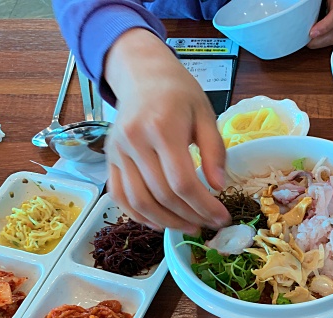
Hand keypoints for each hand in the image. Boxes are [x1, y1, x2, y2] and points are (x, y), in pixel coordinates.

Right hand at [103, 29, 230, 232]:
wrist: (143, 76)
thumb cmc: (179, 94)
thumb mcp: (205, 115)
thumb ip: (214, 150)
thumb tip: (219, 186)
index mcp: (162, 128)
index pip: (182, 181)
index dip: (204, 206)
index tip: (222, 218)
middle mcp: (134, 141)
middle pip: (162, 195)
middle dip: (190, 216)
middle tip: (210, 225)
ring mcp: (117, 152)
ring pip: (138, 201)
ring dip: (166, 222)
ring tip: (190, 227)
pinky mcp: (109, 159)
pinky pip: (119, 196)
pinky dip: (139, 215)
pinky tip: (161, 222)